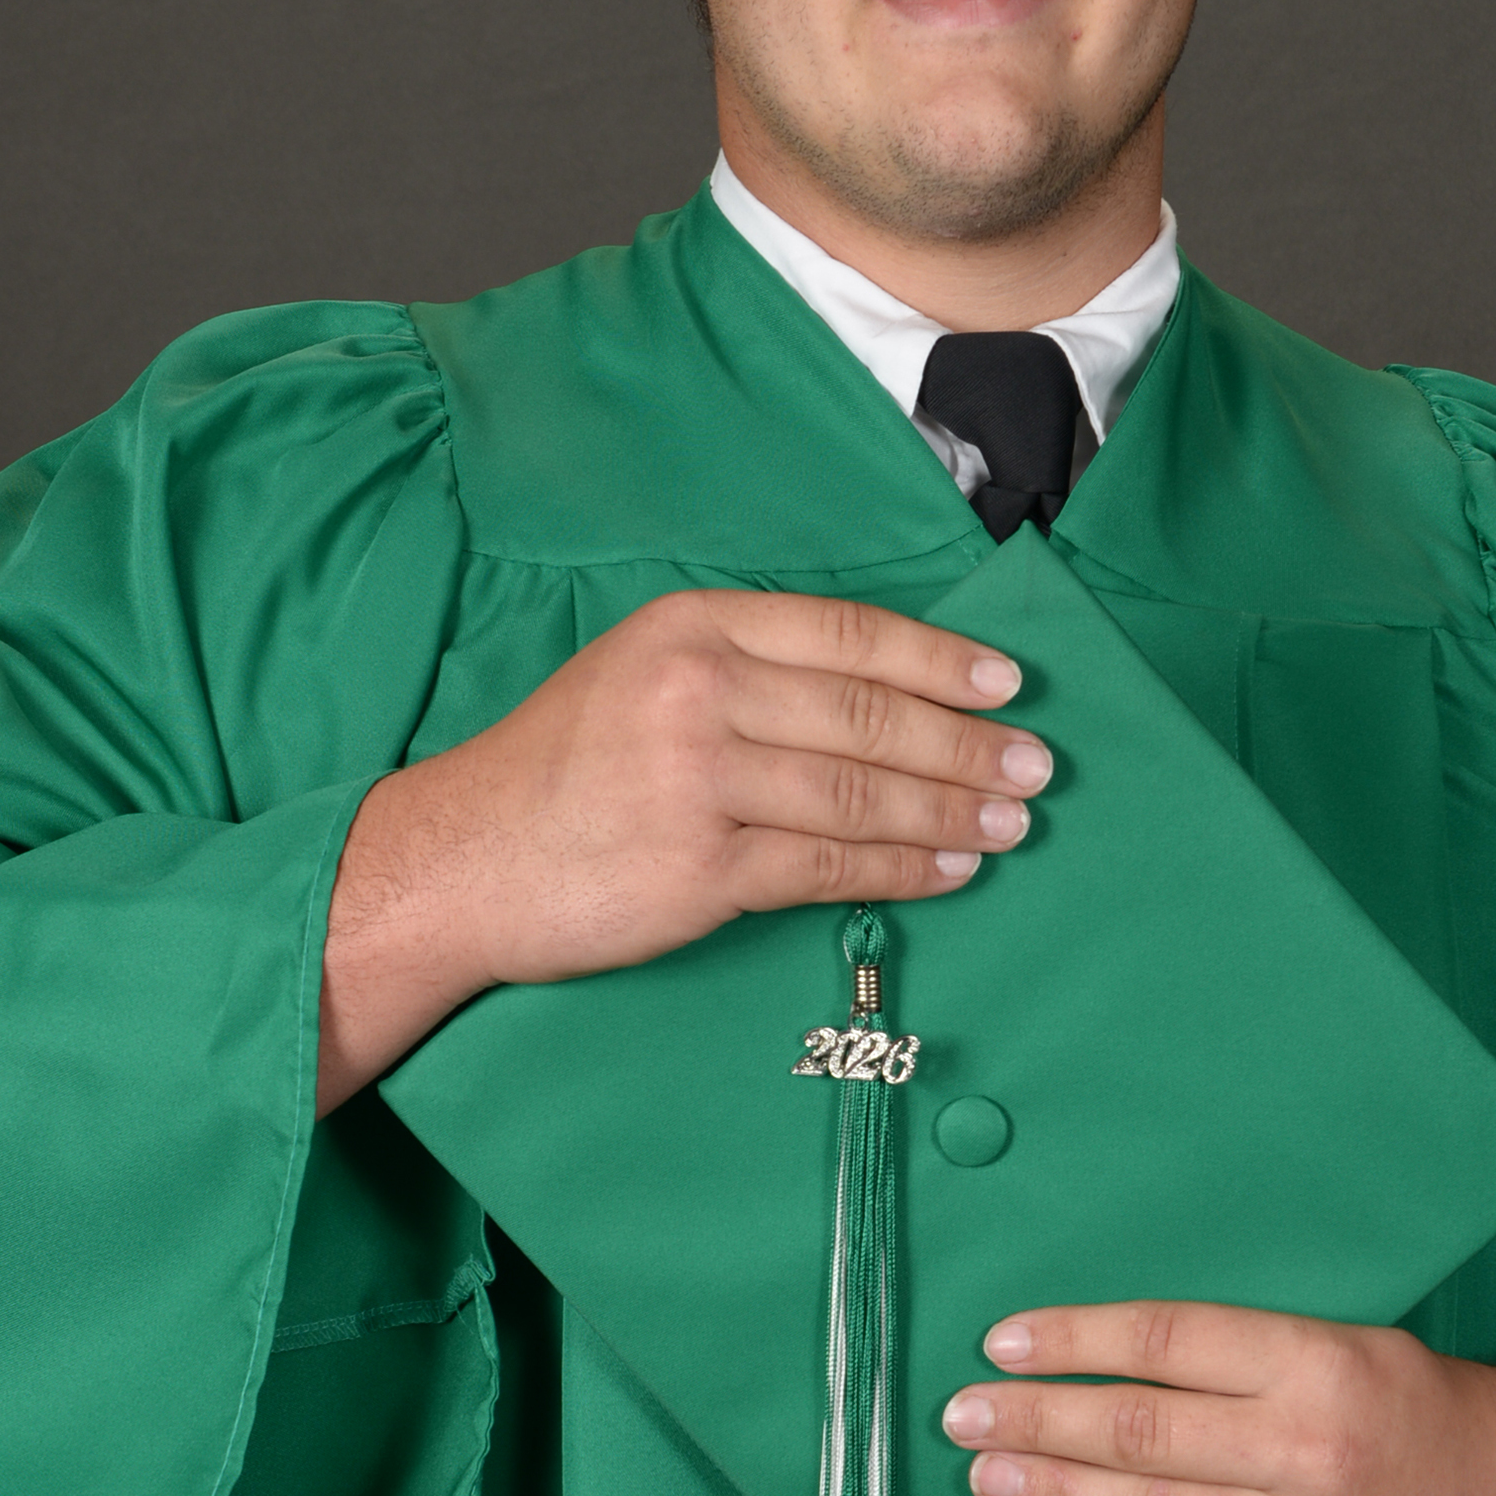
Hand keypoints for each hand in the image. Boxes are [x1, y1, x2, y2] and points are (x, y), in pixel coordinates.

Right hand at [317, 590, 1048, 1108]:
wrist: (462, 859)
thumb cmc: (561, 768)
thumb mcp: (640, 671)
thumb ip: (746, 667)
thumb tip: (885, 689)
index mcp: (690, 626)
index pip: (846, 634)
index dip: (938, 659)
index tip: (1006, 682)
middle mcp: (696, 690)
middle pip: (868, 714)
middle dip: (966, 742)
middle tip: (1034, 764)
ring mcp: (696, 779)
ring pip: (860, 790)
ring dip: (951, 809)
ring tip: (1010, 820)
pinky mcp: (698, 869)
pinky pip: (829, 866)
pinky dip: (901, 868)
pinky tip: (948, 870)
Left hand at [942, 1300, 1495, 1495]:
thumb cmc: (1418, 1403)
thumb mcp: (1342, 1337)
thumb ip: (1235, 1349)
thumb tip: (1102, 1351)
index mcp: (1317, 1360)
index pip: (1167, 1341)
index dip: (1076, 1340)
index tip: (1004, 1340)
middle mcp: (1307, 1450)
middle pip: (1141, 1432)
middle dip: (1038, 1422)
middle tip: (963, 1413)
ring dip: (1049, 1495)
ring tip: (983, 1475)